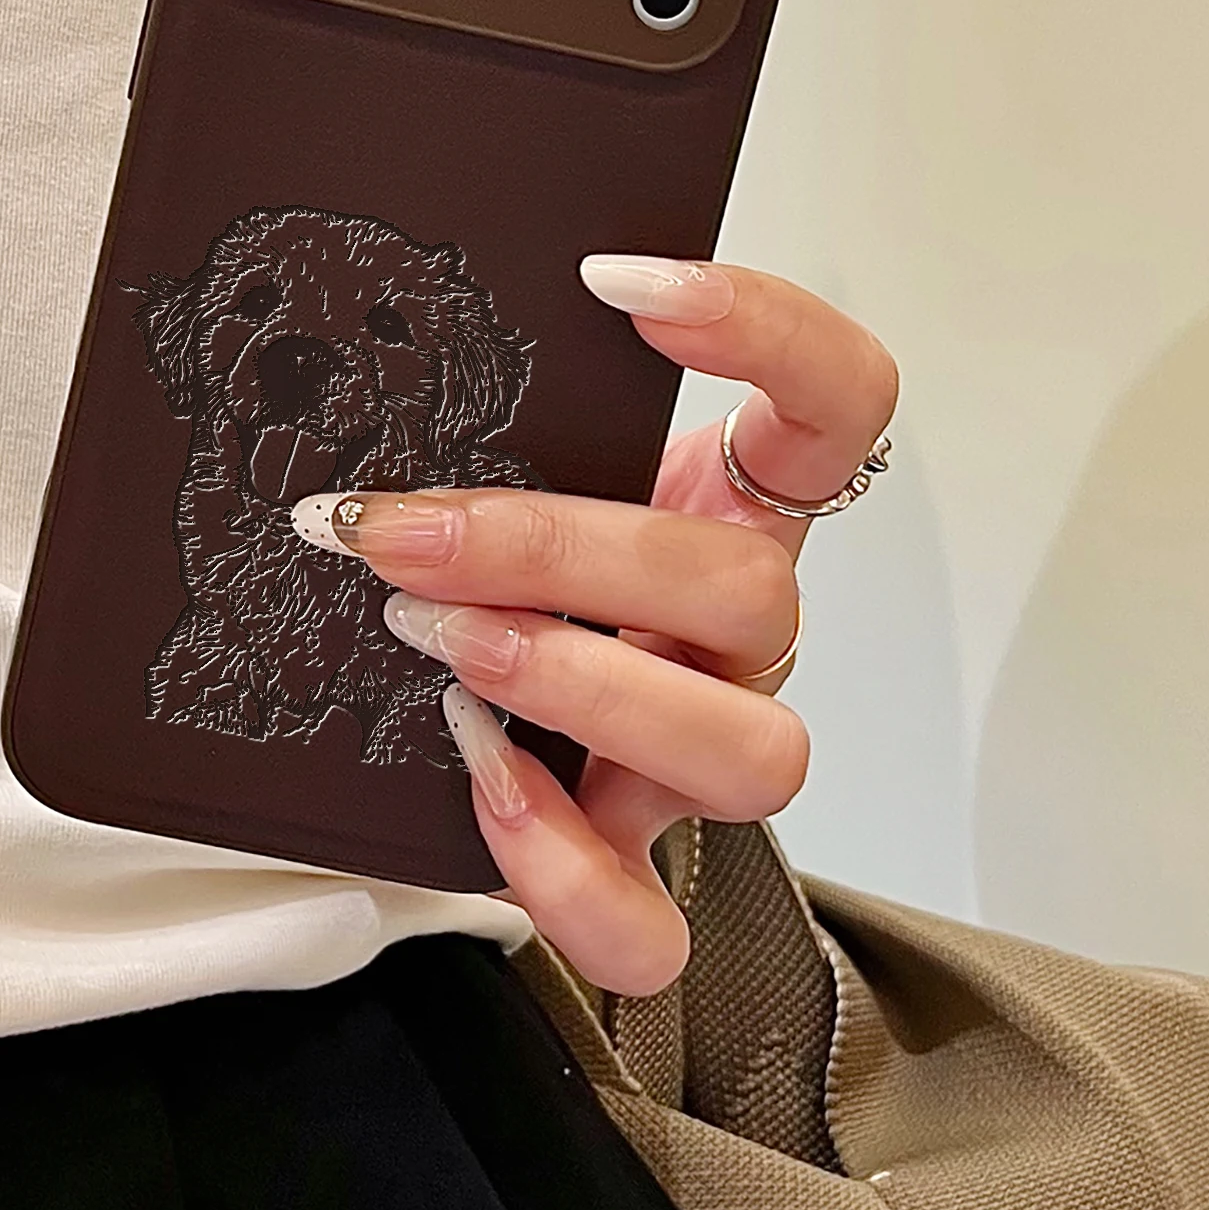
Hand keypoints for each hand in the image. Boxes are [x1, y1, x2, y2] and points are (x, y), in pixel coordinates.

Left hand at [289, 256, 897, 996]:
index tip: (612, 287)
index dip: (766, 333)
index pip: (841, 403)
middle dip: (559, 552)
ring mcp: (708, 747)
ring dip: (582, 688)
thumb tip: (367, 361)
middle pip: (750, 588)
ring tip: (442, 644)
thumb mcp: (528, 468)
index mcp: (739, 507)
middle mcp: (745, 630)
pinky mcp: (642, 856)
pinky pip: (654, 922)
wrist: (496, 702)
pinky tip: (481, 774)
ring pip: (749, 752)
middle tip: (405, 531)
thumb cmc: (516, 563)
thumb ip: (502, 416)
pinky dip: (561, 860)